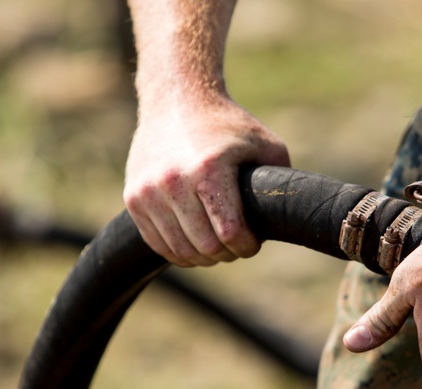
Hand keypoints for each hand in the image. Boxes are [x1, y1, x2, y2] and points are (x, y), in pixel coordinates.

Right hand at [124, 95, 289, 266]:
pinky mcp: (133, 198)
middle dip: (227, 253)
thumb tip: (288, 218)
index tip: (252, 242)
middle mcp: (173, 181)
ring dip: (203, 256)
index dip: (246, 246)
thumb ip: (281, 180)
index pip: (229, 232)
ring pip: (180, 251)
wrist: (175, 100)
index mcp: (208, 168)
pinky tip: (194, 243)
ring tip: (217, 244)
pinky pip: (158, 244)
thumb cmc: (227, 125)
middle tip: (236, 244)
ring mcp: (149, 191)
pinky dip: (179, 252)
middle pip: (205, 247)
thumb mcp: (265, 144)